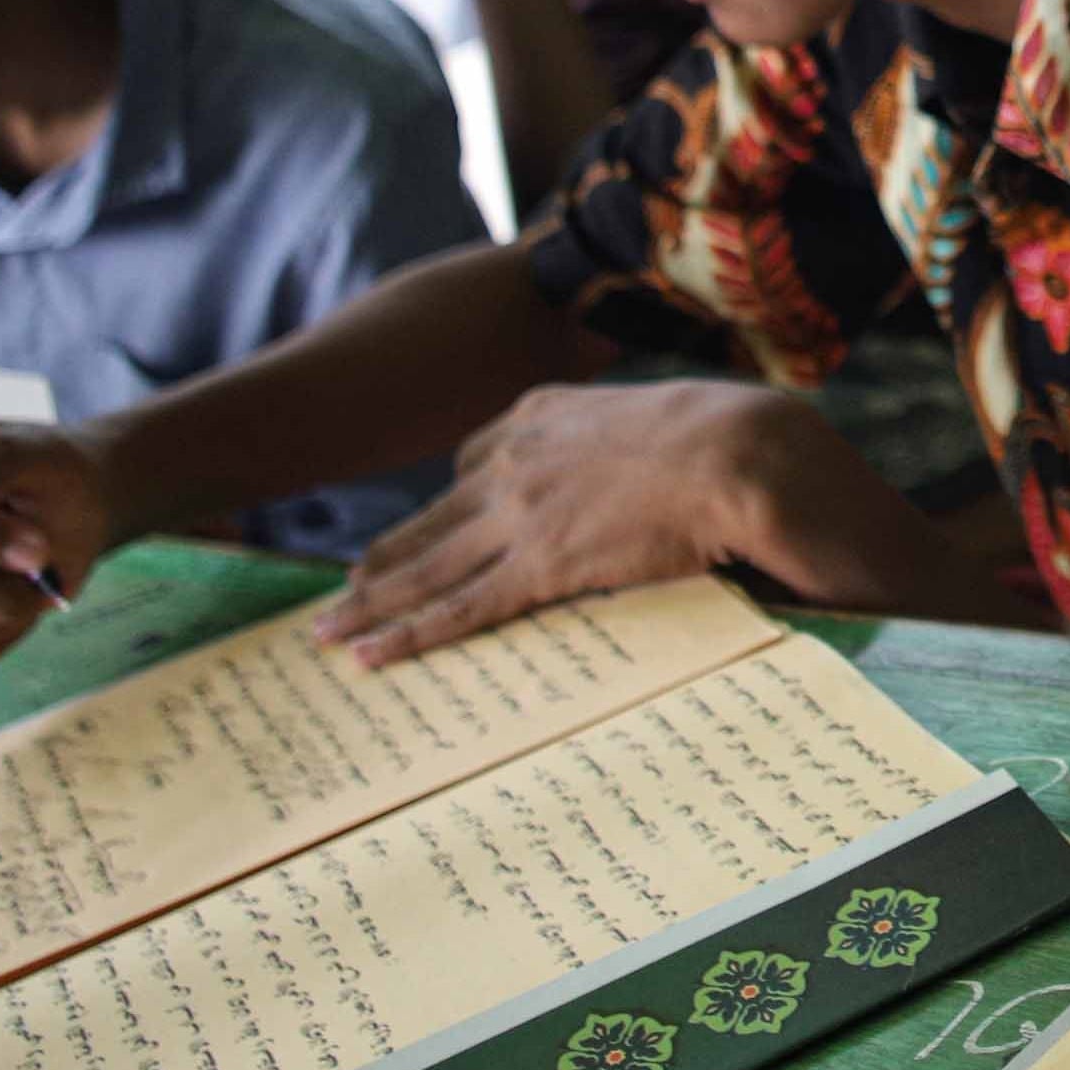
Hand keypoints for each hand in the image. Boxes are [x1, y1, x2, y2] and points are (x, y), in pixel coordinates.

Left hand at [311, 380, 873, 664]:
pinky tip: (371, 655)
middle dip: (384, 560)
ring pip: (426, 567)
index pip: (474, 462)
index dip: (451, 503)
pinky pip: (458, 608)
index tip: (435, 528)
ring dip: (372, 603)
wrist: (740, 454)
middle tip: (342, 591)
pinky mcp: (538, 566)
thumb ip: (629, 439)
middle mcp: (514, 462)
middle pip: (432, 520)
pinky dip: (408, 634)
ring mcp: (520, 516)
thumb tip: (653, 466)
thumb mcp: (660, 414)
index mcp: (542, 414)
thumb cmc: (727, 436)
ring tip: (329, 631)